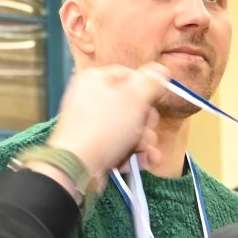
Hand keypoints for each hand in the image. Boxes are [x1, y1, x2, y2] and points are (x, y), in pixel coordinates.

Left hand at [48, 64, 172, 181]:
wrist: (77, 168)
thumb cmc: (103, 128)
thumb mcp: (134, 99)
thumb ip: (150, 82)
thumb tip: (160, 69)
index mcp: (95, 80)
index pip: (129, 75)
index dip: (147, 89)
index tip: (157, 101)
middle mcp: (90, 100)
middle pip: (131, 105)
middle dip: (146, 122)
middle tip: (148, 130)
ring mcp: (90, 124)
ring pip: (128, 128)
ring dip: (144, 141)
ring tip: (145, 151)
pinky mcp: (92, 146)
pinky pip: (119, 145)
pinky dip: (132, 154)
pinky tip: (142, 161)